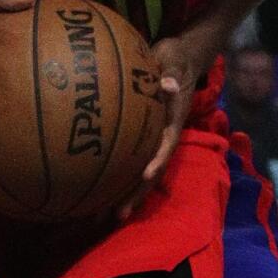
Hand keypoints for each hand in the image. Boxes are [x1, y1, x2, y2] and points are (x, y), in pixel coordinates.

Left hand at [117, 36, 199, 221]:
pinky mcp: (142, 136)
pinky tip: (97, 192)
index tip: (145, 175)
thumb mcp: (174, 61)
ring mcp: (153, 138)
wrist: (181, 59)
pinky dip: (116, 176)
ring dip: (126, 193)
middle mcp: (164, 135)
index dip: (157, 160)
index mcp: (173, 120)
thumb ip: (171, 74)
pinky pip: (129, 159)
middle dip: (137, 193)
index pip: (166, 143)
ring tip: (105, 217)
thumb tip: (169, 84)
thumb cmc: (175, 59)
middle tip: (119, 215)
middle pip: (152, 169)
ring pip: (140, 171)